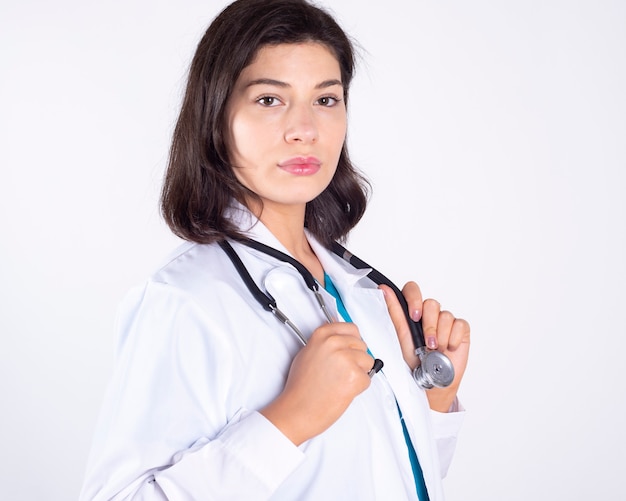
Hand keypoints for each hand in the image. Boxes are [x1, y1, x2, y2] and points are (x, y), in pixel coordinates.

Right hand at [261, 322, 372, 444]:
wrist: (298, 410)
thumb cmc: (301, 386)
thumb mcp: (307, 353)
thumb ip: (325, 340)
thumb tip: (337, 330)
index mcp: (322, 335)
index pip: (351, 328)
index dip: (352, 341)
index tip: (348, 350)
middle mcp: (334, 343)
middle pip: (361, 345)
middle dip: (356, 358)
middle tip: (340, 372)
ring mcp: (345, 359)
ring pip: (368, 361)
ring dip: (359, 372)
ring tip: (340, 382)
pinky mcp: (354, 376)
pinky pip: (368, 379)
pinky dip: (359, 387)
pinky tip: (342, 390)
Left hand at [380, 282, 469, 412]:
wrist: (430, 381)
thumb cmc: (413, 360)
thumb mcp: (401, 337)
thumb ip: (395, 312)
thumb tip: (384, 289)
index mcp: (412, 312)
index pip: (413, 290)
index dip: (415, 298)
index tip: (414, 316)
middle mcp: (428, 314)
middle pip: (432, 303)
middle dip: (429, 326)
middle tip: (427, 343)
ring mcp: (445, 320)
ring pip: (446, 315)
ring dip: (440, 336)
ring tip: (436, 350)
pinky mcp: (460, 329)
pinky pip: (460, 324)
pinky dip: (453, 338)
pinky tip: (448, 349)